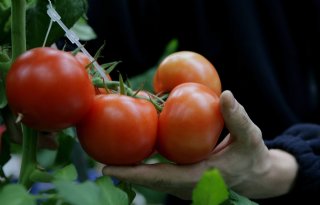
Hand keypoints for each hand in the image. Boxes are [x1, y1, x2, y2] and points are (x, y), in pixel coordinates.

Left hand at [102, 90, 297, 199]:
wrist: (258, 177)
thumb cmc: (253, 158)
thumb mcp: (251, 138)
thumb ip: (238, 118)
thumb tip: (224, 94)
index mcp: (197, 178)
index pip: (159, 178)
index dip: (133, 174)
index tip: (107, 169)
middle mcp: (185, 185)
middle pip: (148, 180)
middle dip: (124, 171)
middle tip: (98, 159)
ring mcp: (183, 183)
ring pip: (152, 176)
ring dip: (132, 167)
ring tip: (109, 153)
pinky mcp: (184, 177)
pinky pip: (160, 171)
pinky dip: (145, 163)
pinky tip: (136, 148)